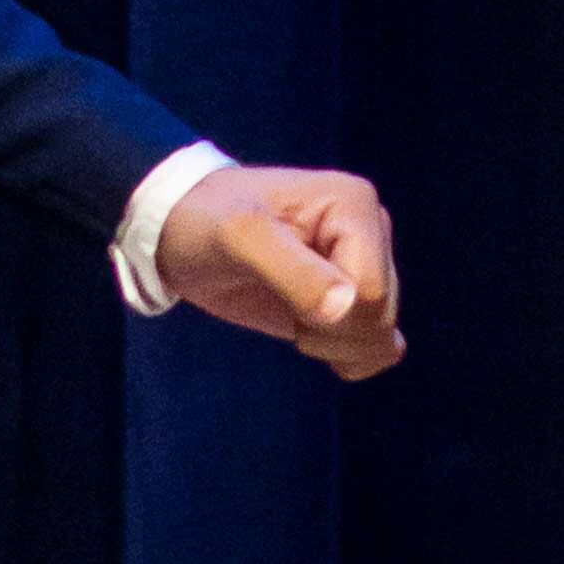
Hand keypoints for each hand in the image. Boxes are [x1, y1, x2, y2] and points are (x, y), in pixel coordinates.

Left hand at [152, 161, 403, 381]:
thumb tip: (345, 309)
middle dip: (327, 333)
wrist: (181, 230)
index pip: (371, 292)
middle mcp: (371, 235)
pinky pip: (381, 347)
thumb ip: (291, 271)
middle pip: (379, 319)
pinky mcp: (353, 300)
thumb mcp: (238, 237)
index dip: (328, 317)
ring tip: (291, 314)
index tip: (280, 296)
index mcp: (355, 206)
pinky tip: (309, 336)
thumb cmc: (205, 222)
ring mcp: (365, 267)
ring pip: (382, 337)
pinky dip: (347, 356)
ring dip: (333, 345)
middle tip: (280, 303)